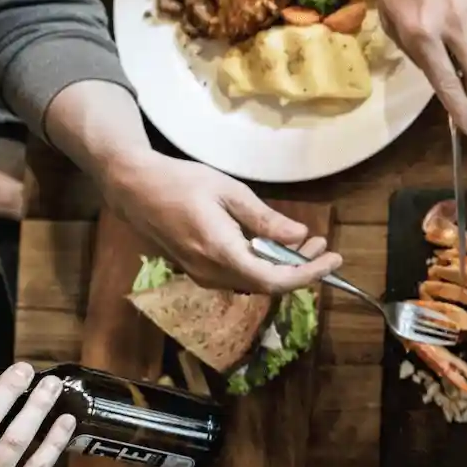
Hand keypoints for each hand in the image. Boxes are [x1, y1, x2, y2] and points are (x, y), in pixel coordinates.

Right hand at [101, 149, 340, 293]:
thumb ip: (265, 219)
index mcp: (220, 253)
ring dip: (283, 267)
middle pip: (267, 285)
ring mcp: (202, 275)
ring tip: (305, 243)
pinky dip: (263, 265)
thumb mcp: (229, 192)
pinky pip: (239, 276)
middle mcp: (211, 272)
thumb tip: (299, 235)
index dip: (308, 274)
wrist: (134, 188)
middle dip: (301, 268)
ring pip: (254, 282)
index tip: (333, 258)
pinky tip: (274, 245)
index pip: (274, 280)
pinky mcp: (198, 270)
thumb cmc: (181, 182)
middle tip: (322, 244)